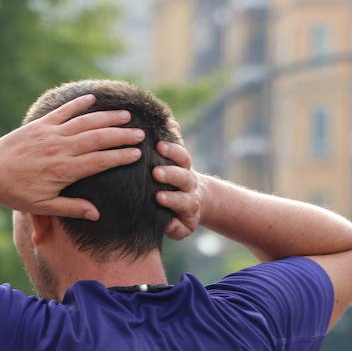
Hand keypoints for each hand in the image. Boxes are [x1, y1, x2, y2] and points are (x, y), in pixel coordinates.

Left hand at [0, 94, 145, 217]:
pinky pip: (63, 111)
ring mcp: (50, 134)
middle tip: (141, 134)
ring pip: (85, 122)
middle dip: (122, 136)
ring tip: (126, 116)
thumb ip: (72, 209)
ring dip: (107, 118)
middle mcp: (61, 149)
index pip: (101, 161)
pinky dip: (78, 104)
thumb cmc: (16, 194)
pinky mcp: (39, 125)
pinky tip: (93, 99)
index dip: (121, 156)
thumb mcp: (44, 207)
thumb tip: (97, 215)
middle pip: (99, 139)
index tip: (137, 154)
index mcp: (65, 170)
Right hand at [154, 118, 202, 239]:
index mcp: (188, 202)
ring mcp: (186, 167)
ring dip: (172, 150)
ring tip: (158, 145)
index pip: (182, 201)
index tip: (159, 198)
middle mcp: (189, 183)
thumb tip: (170, 225)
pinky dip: (174, 130)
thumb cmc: (179, 217)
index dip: (172, 199)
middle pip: (183, 177)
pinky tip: (166, 121)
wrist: (194, 200)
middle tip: (157, 172)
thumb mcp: (180, 229)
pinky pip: (180, 140)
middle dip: (171, 174)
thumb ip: (176, 229)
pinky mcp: (181, 154)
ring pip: (183, 157)